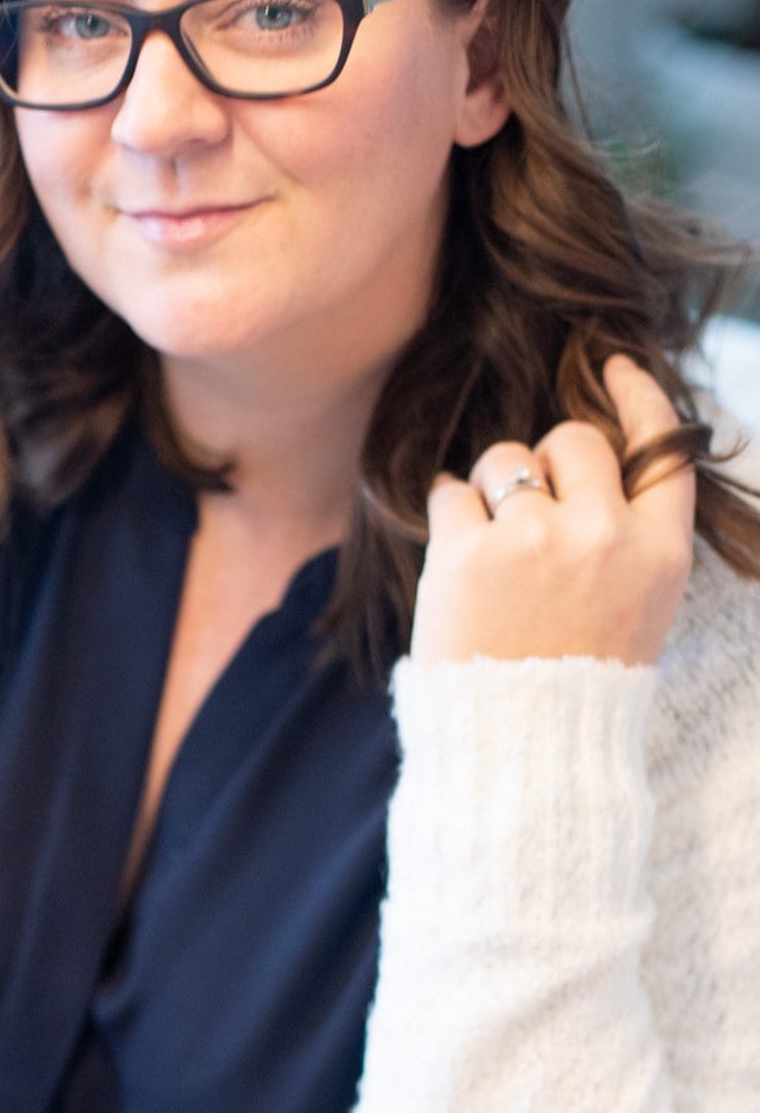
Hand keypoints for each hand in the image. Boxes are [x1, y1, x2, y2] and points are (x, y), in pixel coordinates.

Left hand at [411, 354, 696, 667]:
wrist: (520, 746)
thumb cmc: (574, 680)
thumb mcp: (635, 605)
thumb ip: (625, 532)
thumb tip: (585, 456)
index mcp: (658, 552)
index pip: (662, 446)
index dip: (637, 398)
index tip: (614, 367)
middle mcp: (604, 535)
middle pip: (573, 440)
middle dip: (546, 460)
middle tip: (529, 515)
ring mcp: (534, 541)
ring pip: (505, 460)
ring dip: (492, 490)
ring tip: (493, 554)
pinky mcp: (468, 554)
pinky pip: (451, 493)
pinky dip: (449, 515)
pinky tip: (457, 558)